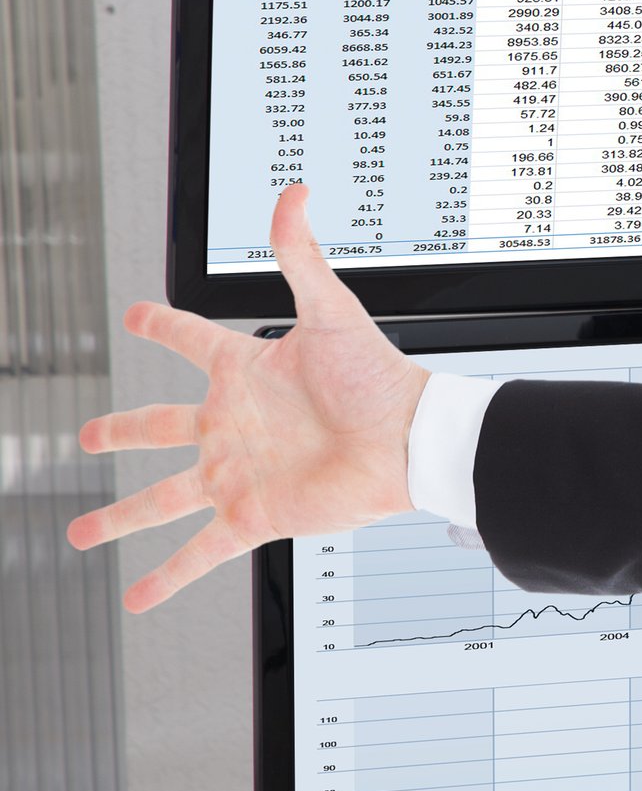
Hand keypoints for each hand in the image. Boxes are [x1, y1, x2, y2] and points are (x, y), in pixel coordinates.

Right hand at [68, 184, 428, 612]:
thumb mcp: (332, 312)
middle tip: (87, 436)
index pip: (191, 340)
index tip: (137, 315)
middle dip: (120, 431)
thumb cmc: (381, 378)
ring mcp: (237, 473)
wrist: (412, 441)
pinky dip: (166, 579)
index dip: (162, 326)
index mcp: (246, 372)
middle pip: (159, 427)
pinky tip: (136, 599)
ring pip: (160, 498)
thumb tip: (295, 191)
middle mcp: (233, 426)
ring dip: (120, 517)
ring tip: (80, 534)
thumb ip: (301, 255)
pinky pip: (199, 552)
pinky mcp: (252, 514)